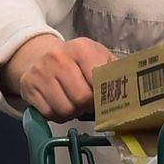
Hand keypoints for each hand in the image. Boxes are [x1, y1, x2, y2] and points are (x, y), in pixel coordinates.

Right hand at [0, 34, 114, 121]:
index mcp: (81, 48)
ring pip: (65, 109)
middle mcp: (58, 57)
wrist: (39, 56)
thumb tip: (134, 91)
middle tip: (88, 102)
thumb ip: (115, 71)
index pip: (98, 79)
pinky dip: (58, 115)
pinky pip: (49, 114)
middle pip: (82, 98)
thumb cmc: (76, 61)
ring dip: (73, 112)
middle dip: (88, 105)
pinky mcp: (28, 88)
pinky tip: (59, 104)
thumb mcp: (97, 57)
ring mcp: (41, 73)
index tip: (106, 98)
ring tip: (73, 102)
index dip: (104, 94)